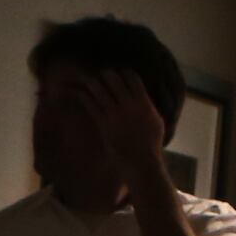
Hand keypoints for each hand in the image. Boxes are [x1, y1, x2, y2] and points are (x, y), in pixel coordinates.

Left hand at [87, 68, 176, 206]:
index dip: (124, 73)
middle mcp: (129, 105)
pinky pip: (89, 103)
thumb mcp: (156, 121)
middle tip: (102, 77)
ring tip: (89, 83)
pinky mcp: (103, 124)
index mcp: (143, 103)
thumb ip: (148, 106)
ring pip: (98, 88)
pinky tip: (79, 94)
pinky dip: (83, 96)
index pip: (132, 78)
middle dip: (106, 75)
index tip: (119, 74)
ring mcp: (114, 114)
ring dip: (92, 83)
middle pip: (113, 78)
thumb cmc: (151, 144)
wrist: (141, 162)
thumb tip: (143, 95)